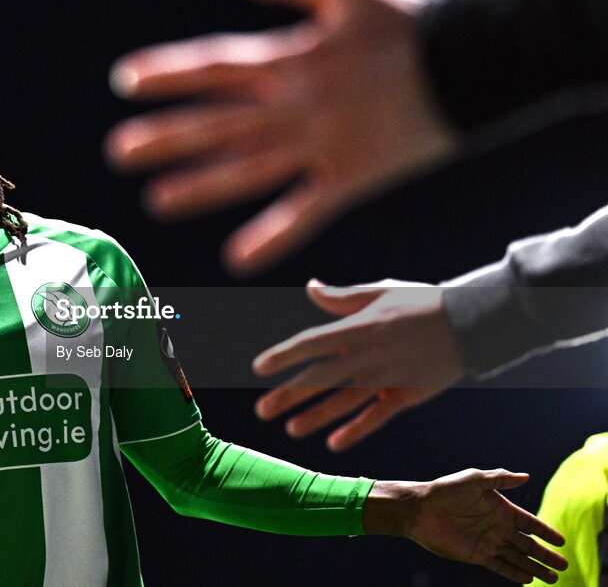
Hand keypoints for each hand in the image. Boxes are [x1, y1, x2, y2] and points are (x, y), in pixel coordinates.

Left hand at [106, 0, 456, 272]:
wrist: (476, 61)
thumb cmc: (409, 19)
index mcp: (292, 58)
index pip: (215, 67)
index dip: (168, 74)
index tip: (125, 82)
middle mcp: (297, 106)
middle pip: (219, 124)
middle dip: (166, 137)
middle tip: (118, 153)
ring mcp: (321, 146)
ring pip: (249, 171)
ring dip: (201, 186)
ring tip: (156, 202)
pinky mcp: (351, 179)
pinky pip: (306, 213)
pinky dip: (272, 236)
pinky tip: (236, 260)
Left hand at [253, 279, 464, 450]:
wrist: (470, 321)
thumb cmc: (420, 301)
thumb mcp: (378, 291)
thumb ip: (340, 297)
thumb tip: (310, 287)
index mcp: (357, 327)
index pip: (311, 343)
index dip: (284, 355)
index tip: (259, 367)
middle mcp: (366, 355)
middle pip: (320, 378)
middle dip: (289, 394)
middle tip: (262, 410)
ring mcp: (386, 378)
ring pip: (343, 402)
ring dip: (315, 417)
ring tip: (291, 430)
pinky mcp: (406, 395)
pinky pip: (376, 417)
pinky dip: (355, 430)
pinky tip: (333, 443)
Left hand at [364, 470, 567, 582]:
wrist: (420, 508)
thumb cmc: (446, 490)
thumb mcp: (474, 479)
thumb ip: (500, 478)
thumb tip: (526, 476)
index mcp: (501, 508)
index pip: (530, 523)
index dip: (546, 532)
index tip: (561, 541)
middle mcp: (497, 527)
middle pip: (528, 545)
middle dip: (546, 555)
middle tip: (564, 565)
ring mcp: (488, 542)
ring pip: (518, 558)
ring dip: (535, 568)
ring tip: (553, 579)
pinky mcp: (477, 555)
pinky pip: (501, 567)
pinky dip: (514, 574)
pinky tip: (528, 580)